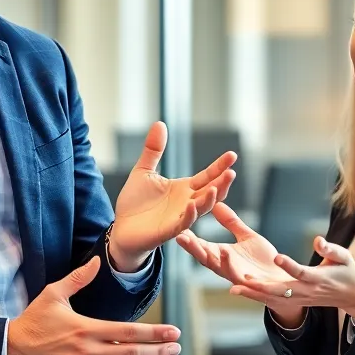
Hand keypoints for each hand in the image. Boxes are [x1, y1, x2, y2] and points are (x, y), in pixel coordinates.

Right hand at [7, 257, 182, 354]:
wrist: (11, 349)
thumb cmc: (33, 320)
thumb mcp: (53, 294)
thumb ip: (78, 279)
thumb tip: (97, 261)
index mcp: (86, 328)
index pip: (129, 332)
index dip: (154, 333)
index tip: (172, 332)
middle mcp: (87, 351)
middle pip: (131, 354)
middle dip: (157, 352)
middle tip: (176, 349)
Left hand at [110, 122, 236, 271]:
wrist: (122, 229)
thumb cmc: (135, 203)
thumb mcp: (143, 171)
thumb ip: (153, 150)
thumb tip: (160, 123)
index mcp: (184, 189)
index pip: (207, 176)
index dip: (219, 166)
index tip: (232, 155)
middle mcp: (187, 202)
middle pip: (211, 192)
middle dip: (222, 183)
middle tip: (232, 172)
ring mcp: (180, 217)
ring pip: (202, 208)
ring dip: (210, 198)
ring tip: (218, 186)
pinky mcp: (170, 230)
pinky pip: (183, 222)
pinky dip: (189, 214)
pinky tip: (192, 204)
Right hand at [176, 203, 301, 325]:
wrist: (285, 283)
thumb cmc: (264, 262)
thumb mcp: (247, 237)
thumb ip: (231, 223)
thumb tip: (216, 204)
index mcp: (225, 256)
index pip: (203, 246)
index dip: (190, 238)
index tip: (177, 226)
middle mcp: (230, 269)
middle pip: (209, 260)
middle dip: (195, 250)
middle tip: (181, 237)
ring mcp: (243, 281)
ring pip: (229, 273)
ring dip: (222, 263)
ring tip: (218, 250)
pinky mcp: (260, 290)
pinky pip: (250, 290)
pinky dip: (242, 289)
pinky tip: (235, 288)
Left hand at [226, 235, 354, 321]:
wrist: (349, 296)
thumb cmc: (346, 272)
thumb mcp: (345, 258)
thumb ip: (331, 250)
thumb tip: (318, 240)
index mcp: (317, 279)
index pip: (301, 273)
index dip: (289, 266)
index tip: (277, 257)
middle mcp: (305, 291)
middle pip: (280, 290)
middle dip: (262, 286)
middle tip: (245, 278)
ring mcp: (297, 298)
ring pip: (272, 298)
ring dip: (253, 293)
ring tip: (234, 288)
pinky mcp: (292, 300)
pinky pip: (271, 300)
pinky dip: (255, 296)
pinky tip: (238, 290)